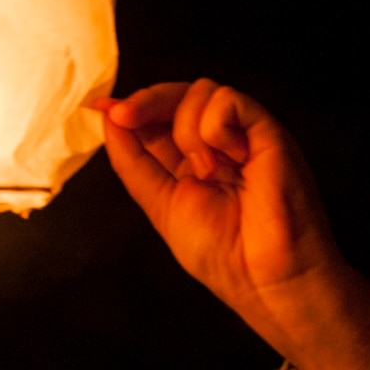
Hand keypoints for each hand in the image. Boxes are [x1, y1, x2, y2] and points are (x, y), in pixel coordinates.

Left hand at [97, 80, 369, 369]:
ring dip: (187, 129)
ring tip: (205, 172)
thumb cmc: (224, 255)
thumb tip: (110, 120)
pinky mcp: (267, 132)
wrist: (265, 277)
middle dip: (145, 101)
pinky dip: (214, 126)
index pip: (159, 119)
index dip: (132, 110)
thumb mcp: (161, 205)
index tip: (102, 108)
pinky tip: (225, 160)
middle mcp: (219, 145)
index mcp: (193, 163)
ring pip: (201, 92)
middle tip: (123, 115)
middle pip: (178, 96)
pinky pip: (228, 100)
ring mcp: (244, 136)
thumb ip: (134, 163)